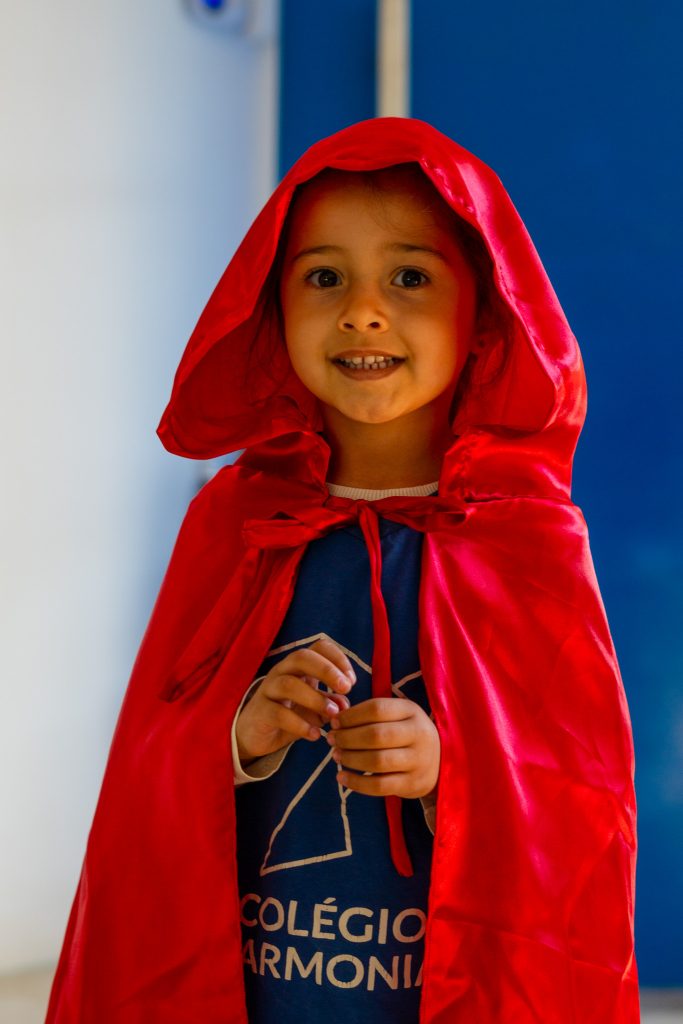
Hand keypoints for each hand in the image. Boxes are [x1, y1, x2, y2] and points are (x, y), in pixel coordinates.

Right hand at [235, 637, 356, 763]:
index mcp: (298, 666)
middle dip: (327, 670)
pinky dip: (299, 724)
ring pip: (289, 684)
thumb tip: (345, 704)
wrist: (255, 734)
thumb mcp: (314, 707)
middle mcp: (282, 671)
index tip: (351, 682)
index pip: (318, 647)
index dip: (338, 658)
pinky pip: (278, 713)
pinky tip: (315, 735)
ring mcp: (268, 690)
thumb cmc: (288, 713)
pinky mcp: (260, 712)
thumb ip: (330, 703)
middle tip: (346, 688)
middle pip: (301, 657)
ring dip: (315, 698)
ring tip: (333, 714)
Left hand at [326, 697, 439, 798]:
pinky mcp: (413, 784)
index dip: (351, 715)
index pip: (377, 708)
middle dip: (347, 738)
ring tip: (337, 756)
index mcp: (412, 711)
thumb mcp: (398, 716)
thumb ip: (371, 714)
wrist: (439, 762)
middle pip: (376, 735)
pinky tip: (342, 777)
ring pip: (377, 761)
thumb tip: (335, 719)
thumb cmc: (407, 734)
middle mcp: (419, 734)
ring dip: (350, 759)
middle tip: (332, 740)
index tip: (334, 722)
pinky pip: (380, 786)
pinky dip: (356, 783)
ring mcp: (418, 761)